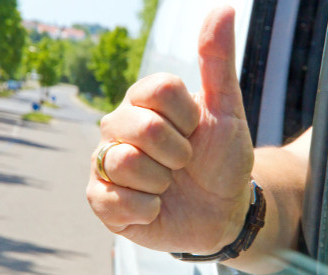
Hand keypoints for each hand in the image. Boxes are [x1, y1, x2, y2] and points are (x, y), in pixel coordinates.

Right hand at [86, 5, 253, 254]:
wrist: (222, 212)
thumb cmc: (221, 159)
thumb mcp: (226, 112)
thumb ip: (218, 62)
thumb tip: (223, 8)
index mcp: (143, 101)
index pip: (159, 91)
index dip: (187, 118)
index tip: (195, 131)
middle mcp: (117, 127)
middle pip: (142, 127)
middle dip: (178, 153)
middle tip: (184, 163)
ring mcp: (105, 163)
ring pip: (125, 162)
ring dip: (162, 182)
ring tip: (167, 185)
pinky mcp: (100, 200)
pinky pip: (112, 200)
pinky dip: (146, 209)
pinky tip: (154, 207)